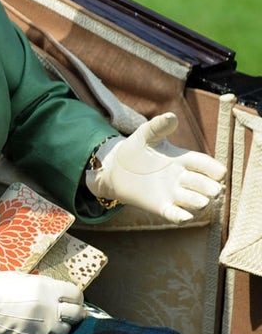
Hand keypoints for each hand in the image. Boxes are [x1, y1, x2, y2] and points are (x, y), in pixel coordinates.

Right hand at [0, 268, 84, 333]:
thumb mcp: (20, 278)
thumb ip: (43, 285)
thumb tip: (58, 293)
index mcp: (44, 288)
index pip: (76, 294)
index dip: (74, 296)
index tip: (68, 298)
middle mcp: (47, 308)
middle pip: (77, 314)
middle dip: (73, 312)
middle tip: (64, 310)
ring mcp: (41, 327)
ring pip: (67, 330)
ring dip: (63, 326)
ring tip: (52, 321)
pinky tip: (41, 329)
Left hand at [86, 113, 226, 223]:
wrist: (115, 168)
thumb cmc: (135, 149)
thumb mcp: (145, 135)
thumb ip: (158, 127)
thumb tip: (171, 116)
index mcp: (183, 159)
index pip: (205, 165)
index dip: (213, 169)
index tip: (219, 172)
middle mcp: (183, 178)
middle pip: (205, 185)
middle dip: (210, 188)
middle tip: (213, 190)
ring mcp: (173, 194)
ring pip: (195, 201)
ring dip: (199, 202)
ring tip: (201, 201)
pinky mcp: (160, 206)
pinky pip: (175, 214)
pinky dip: (181, 216)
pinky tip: (184, 217)